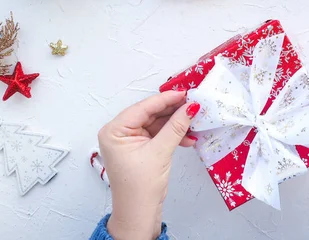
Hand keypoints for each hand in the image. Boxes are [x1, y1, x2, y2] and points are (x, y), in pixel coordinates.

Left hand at [97, 91, 199, 239]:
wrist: (138, 215)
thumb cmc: (139, 188)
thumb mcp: (160, 153)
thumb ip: (175, 127)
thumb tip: (189, 108)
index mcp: (114, 131)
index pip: (143, 108)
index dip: (166, 99)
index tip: (185, 93)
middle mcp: (119, 133)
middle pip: (150, 114)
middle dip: (173, 112)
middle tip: (193, 105)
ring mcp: (130, 141)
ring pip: (157, 123)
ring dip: (176, 125)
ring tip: (194, 122)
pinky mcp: (140, 148)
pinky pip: (158, 134)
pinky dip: (173, 135)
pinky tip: (188, 137)